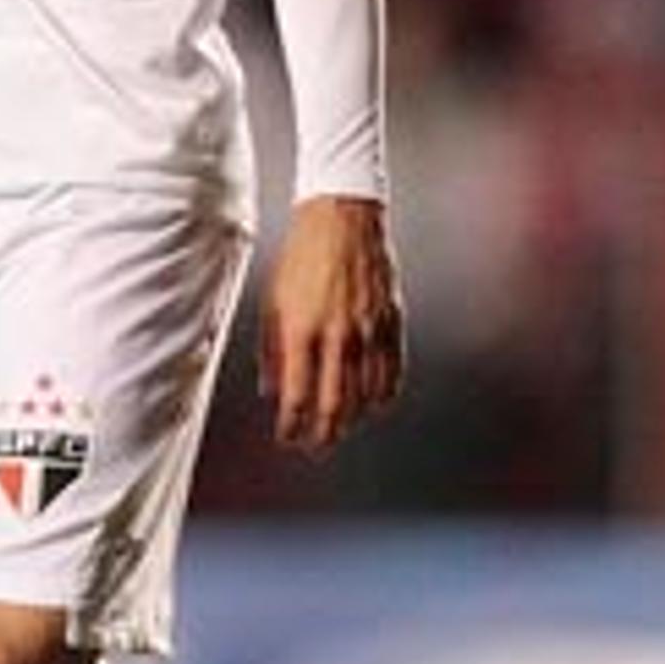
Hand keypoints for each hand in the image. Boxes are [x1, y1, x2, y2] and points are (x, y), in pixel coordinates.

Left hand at [259, 196, 406, 454]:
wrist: (341, 218)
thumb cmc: (301, 257)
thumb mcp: (272, 301)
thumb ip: (272, 351)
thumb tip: (271, 391)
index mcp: (301, 330)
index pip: (296, 397)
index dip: (291, 426)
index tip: (287, 437)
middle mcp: (337, 335)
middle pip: (334, 405)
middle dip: (323, 433)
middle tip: (316, 445)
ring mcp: (368, 329)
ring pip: (366, 394)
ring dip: (352, 418)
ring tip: (341, 427)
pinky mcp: (391, 321)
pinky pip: (392, 371)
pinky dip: (383, 394)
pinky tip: (374, 403)